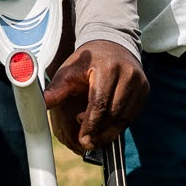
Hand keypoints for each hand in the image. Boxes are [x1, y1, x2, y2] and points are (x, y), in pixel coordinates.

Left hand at [43, 39, 148, 153]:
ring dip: (109, 131)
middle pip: (114, 113)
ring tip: (94, 133)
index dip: (90, 124)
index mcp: (108, 67)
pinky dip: (118, 125)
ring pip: (125, 118)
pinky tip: (106, 125)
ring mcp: (139, 82)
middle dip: (99, 131)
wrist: (112, 45)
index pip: (100, 103)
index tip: (83, 139)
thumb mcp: (69, 72)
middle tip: (87, 140)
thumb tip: (39, 104)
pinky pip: (132, 115)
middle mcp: (128, 74)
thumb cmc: (88, 61)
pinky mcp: (145, 90)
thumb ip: (56, 90)